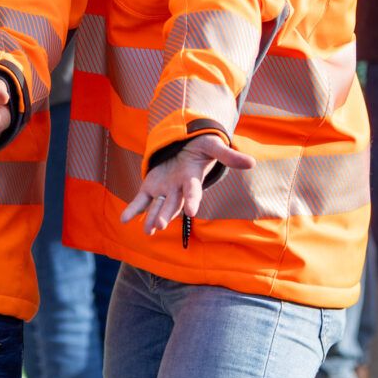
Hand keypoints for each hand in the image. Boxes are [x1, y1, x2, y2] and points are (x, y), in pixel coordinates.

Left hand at [119, 134, 253, 235]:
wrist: (185, 147)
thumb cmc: (201, 147)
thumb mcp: (213, 146)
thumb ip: (228, 155)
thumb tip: (252, 162)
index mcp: (192, 178)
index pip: (193, 190)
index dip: (192, 200)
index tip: (191, 211)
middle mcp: (178, 188)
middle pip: (173, 203)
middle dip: (166, 214)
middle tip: (160, 226)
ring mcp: (164, 189)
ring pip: (158, 205)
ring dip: (152, 217)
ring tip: (148, 231)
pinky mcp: (151, 186)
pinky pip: (141, 200)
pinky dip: (133, 209)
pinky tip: (125, 220)